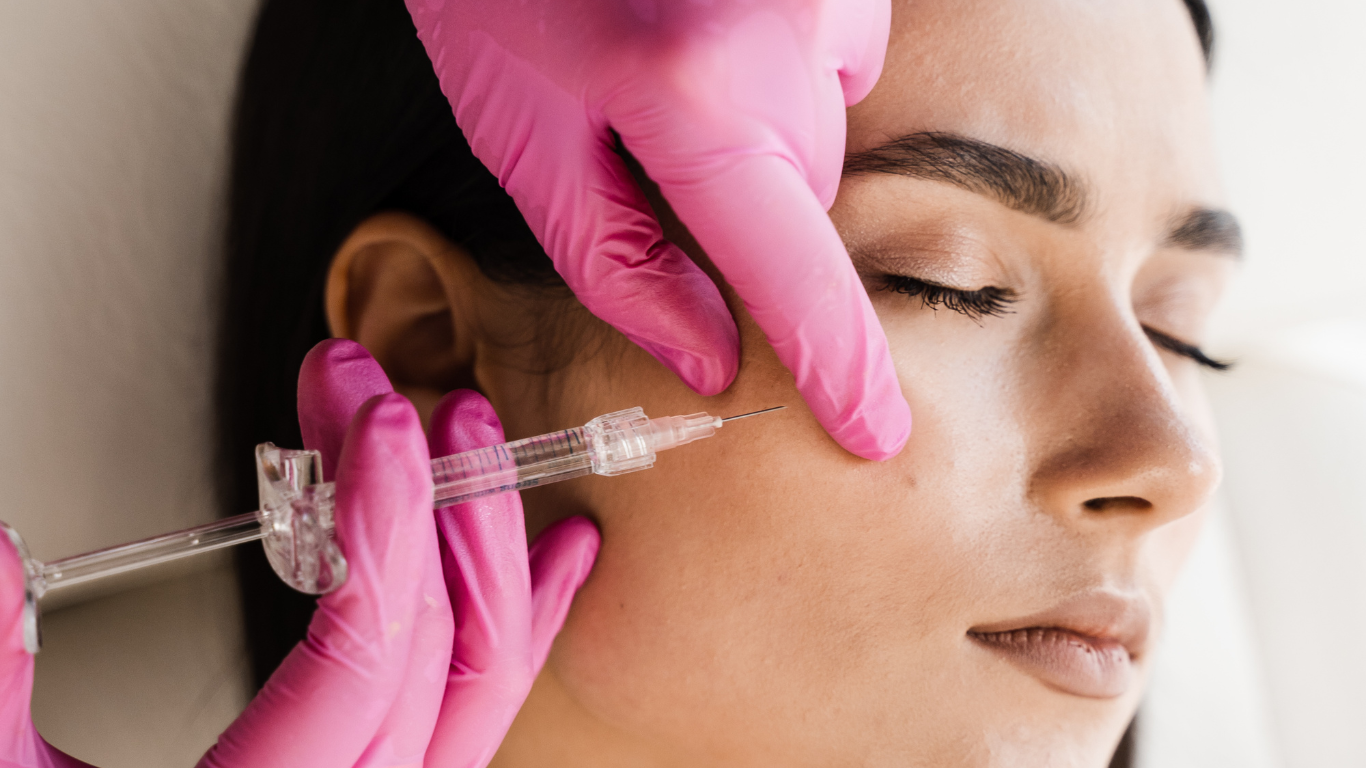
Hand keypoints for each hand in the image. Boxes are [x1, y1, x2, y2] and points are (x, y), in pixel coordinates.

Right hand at [0, 339, 595, 767]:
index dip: (380, 527)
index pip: (362, 660)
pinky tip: (556, 552)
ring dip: (489, 551)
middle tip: (389, 402)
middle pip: (439, 657)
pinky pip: (481, 716)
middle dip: (429, 507)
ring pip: (484, 688)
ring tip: (475, 445)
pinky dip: (525, 623)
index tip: (372, 422)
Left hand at [405, 0, 909, 459]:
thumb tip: (710, 357)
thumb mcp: (524, 135)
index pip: (789, 269)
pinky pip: (829, 53)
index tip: (875, 433)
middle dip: (735, 200)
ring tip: (668, 50)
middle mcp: (790, 34)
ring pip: (816, 126)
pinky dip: (776, 59)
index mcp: (694, 92)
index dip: (836, 365)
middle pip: (801, 196)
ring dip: (753, 123)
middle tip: (645, 129)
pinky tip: (711, 13)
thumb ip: (618, 262)